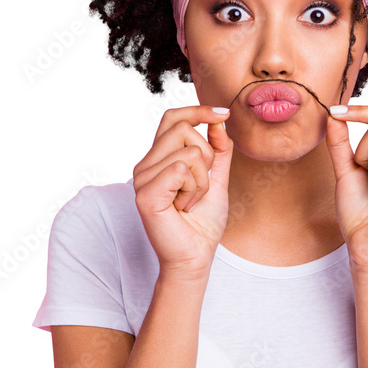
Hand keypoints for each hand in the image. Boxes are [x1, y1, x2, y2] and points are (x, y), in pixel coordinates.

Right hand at [132, 106, 233, 280]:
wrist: (196, 256)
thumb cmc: (203, 222)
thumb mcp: (217, 178)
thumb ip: (218, 150)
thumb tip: (219, 120)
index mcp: (159, 159)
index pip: (172, 117)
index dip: (198, 110)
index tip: (224, 114)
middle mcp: (146, 165)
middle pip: (183, 128)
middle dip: (206, 154)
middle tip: (200, 185)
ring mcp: (142, 179)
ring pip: (188, 151)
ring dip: (202, 179)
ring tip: (190, 201)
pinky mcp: (145, 194)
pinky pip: (181, 168)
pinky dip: (194, 189)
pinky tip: (184, 207)